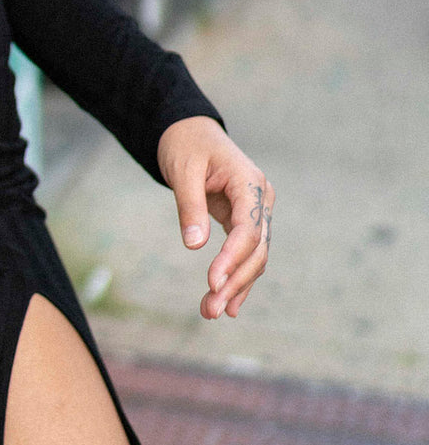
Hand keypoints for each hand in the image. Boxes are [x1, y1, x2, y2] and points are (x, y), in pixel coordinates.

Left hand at [156, 115, 273, 320]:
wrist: (190, 132)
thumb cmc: (185, 145)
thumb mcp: (182, 171)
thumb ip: (189, 206)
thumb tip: (194, 245)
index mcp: (249, 181)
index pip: (248, 228)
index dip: (232, 258)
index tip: (212, 282)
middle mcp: (260, 198)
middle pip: (256, 249)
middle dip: (234, 281)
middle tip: (209, 308)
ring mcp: (256, 210)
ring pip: (255, 256)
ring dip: (236, 286)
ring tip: (211, 312)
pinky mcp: (246, 220)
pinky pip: (247, 253)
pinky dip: (238, 278)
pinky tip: (227, 304)